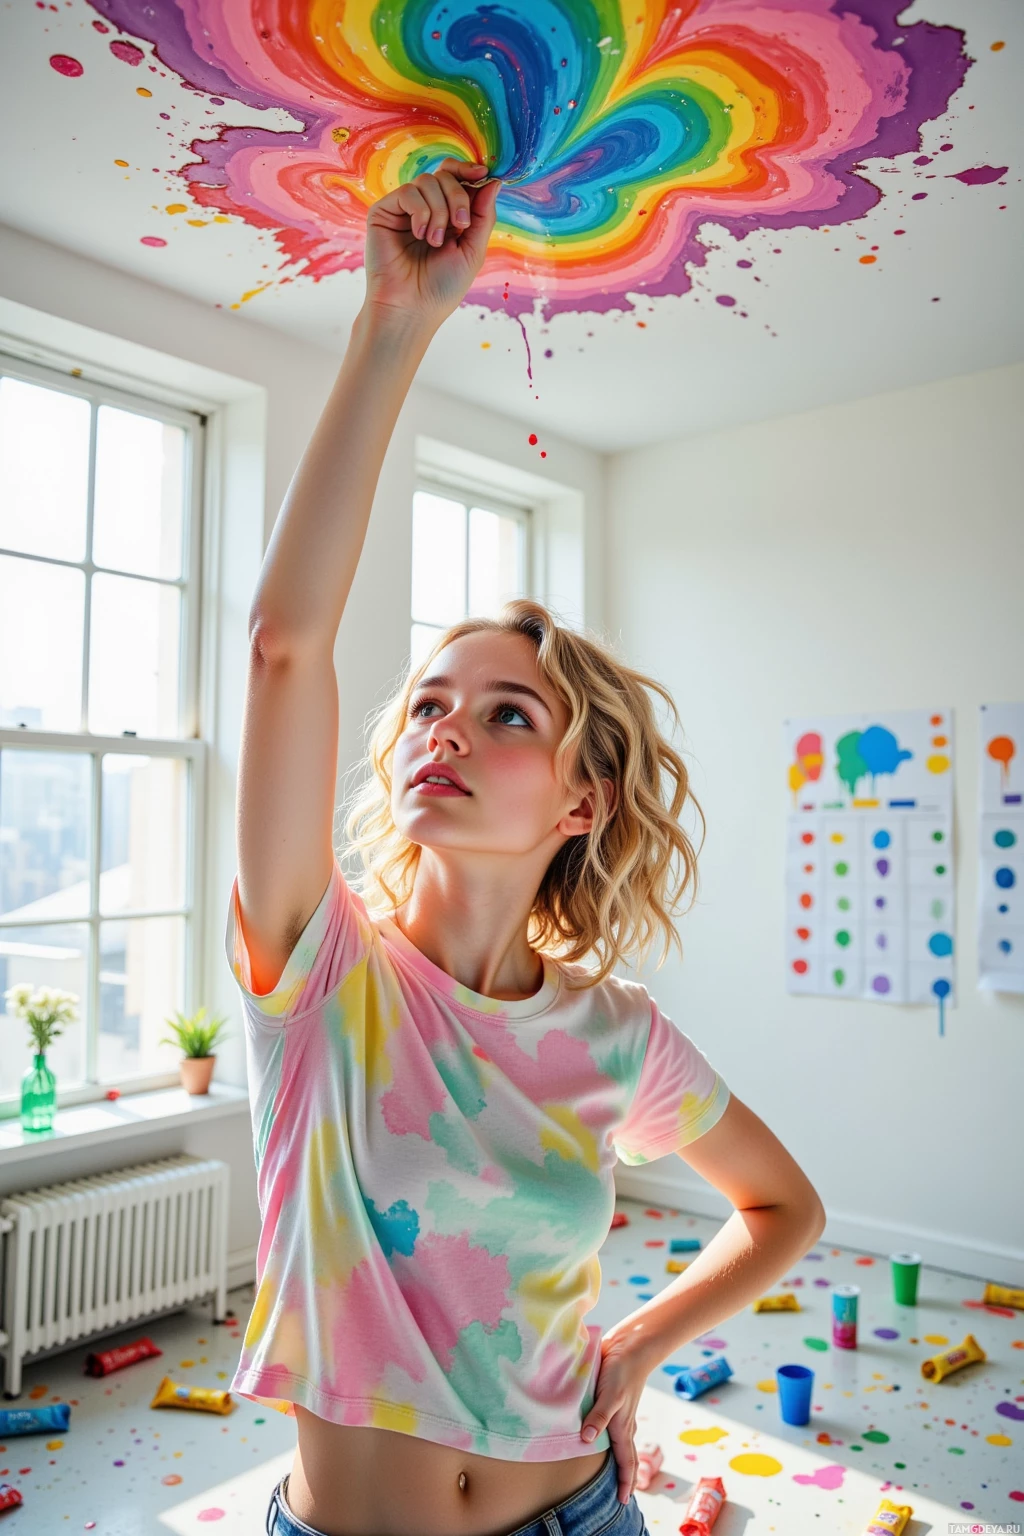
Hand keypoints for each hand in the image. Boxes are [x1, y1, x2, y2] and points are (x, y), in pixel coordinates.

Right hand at [363, 158, 500, 327]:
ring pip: (427, 181)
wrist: (412, 308)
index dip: (468, 171)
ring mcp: (403, 210)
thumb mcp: (472, 250)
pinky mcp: (383, 212)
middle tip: (461, 226)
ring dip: (440, 211)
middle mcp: (424, 209)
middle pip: (444, 175)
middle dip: (458, 197)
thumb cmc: (441, 287)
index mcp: (446, 215)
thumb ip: (483, 215)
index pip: (456, 178)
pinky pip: (408, 192)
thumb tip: (494, 180)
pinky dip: (420, 212)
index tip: (482, 173)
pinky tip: (420, 235)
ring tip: (435, 241)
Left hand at [580, 1330, 650, 1504]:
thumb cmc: (621, 1369)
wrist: (632, 1345)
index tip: (623, 1501)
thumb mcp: (610, 1393)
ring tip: (616, 1472)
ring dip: (622, 1460)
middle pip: (627, 1457)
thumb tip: (587, 1440)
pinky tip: (607, 1437)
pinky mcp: (615, 1400)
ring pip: (623, 1443)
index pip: (625, 1461)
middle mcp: (623, 1423)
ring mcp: (621, 1412)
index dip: (624, 1482)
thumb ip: (599, 1416)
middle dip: (626, 1477)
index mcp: (623, 1426)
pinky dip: (614, 1440)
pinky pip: (616, 1428)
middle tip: (622, 1496)